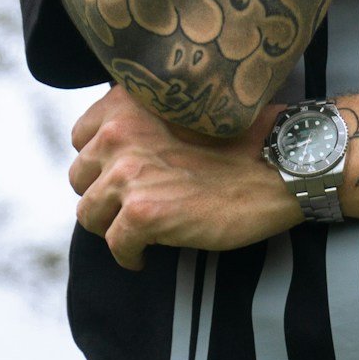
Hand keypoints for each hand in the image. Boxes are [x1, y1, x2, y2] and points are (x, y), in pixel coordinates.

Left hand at [68, 87, 298, 268]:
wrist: (279, 166)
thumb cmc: (242, 140)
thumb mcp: (185, 109)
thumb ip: (144, 120)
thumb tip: (114, 148)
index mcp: (128, 104)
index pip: (81, 137)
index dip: (100, 160)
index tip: (121, 173)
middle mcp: (119, 133)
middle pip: (79, 178)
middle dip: (103, 195)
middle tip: (132, 205)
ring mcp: (128, 174)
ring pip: (88, 214)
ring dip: (111, 226)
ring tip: (137, 231)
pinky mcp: (142, 213)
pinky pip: (114, 245)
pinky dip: (129, 255)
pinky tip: (146, 256)